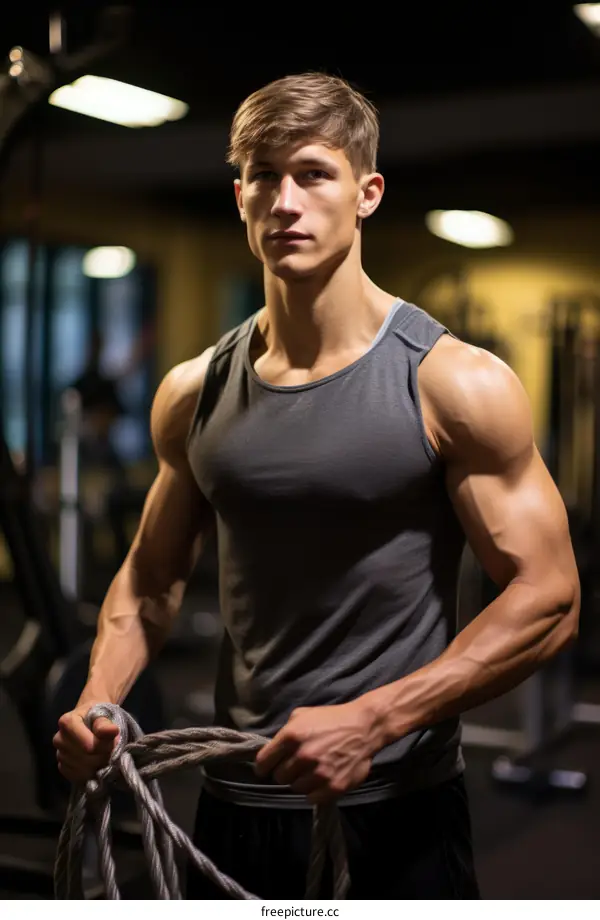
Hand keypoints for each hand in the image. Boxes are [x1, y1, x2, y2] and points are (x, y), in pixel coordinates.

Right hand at [53, 702, 119, 783]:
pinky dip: (89, 773)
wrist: (89, 719)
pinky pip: (77, 777)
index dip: (105, 746)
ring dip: (98, 765)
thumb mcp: (103, 714)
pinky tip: (95, 763)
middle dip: (103, 756)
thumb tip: (112, 730)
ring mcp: (59, 754)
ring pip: (82, 770)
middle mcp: (59, 739)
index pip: (89, 746)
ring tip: (103, 754)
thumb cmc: (98, 715)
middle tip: (111, 748)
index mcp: (67, 722)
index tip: (114, 740)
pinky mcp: (62, 767)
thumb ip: (106, 724)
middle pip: (86, 759)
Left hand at [254, 701, 380, 804]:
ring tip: (310, 772)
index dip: (263, 767)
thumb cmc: (332, 719)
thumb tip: (273, 748)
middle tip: (295, 766)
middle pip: (279, 777)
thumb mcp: (303, 715)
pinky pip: (312, 798)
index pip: (263, 762)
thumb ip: (286, 731)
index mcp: (291, 736)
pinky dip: (314, 791)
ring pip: (295, 788)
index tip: (266, 770)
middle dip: (285, 772)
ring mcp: (319, 773)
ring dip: (300, 781)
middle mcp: (303, 755)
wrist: (364, 727)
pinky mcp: (333, 787)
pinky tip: (320, 780)